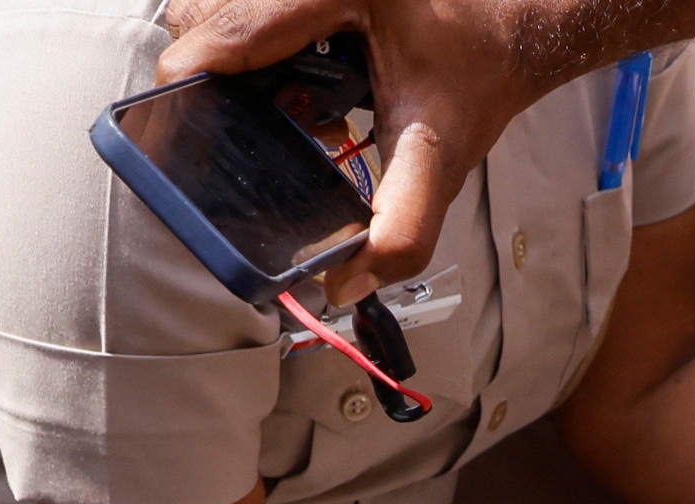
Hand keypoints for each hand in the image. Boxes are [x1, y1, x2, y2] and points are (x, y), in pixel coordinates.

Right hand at [158, 0, 575, 285]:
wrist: (505, 25)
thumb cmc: (474, 72)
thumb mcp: (440, 154)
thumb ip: (402, 227)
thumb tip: (346, 285)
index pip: (219, 34)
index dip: (190, 90)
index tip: (192, 142)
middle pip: (198, 20)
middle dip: (217, 82)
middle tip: (272, 121)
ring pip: (207, 9)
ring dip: (229, 63)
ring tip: (287, 98)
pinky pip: (233, 5)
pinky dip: (247, 46)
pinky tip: (292, 75)